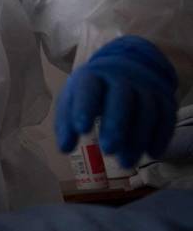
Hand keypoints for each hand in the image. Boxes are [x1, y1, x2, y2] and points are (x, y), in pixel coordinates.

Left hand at [56, 36, 178, 167]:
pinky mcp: (164, 97)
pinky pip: (166, 116)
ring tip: (126, 163)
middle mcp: (121, 78)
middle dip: (115, 125)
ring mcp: (145, 86)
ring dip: (137, 138)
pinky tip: (152, 153)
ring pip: (146, 110)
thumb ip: (66, 123)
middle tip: (108, 150)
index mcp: (92, 76)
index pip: (89, 88)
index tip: (81, 130)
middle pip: (121, 98)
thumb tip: (64, 148)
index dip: (85, 107)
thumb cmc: (92, 92)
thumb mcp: (73, 100)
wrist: (127, 68)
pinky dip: (161, 136)